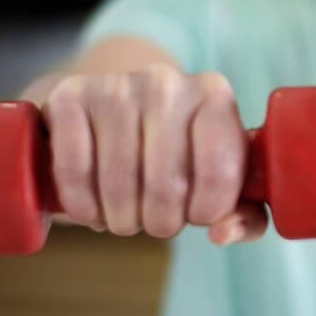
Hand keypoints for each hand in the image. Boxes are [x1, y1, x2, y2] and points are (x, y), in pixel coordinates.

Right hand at [41, 64, 267, 244]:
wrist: (112, 111)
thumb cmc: (178, 155)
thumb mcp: (222, 181)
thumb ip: (245, 215)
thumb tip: (222, 233)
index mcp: (214, 95)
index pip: (220, 169)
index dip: (207, 210)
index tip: (197, 217)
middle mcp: (167, 82)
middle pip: (167, 184)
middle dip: (162, 222)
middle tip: (156, 223)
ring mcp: (116, 85)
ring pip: (119, 182)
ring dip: (123, 219)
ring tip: (126, 216)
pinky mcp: (70, 96)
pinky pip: (74, 170)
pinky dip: (83, 206)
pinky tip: (92, 210)